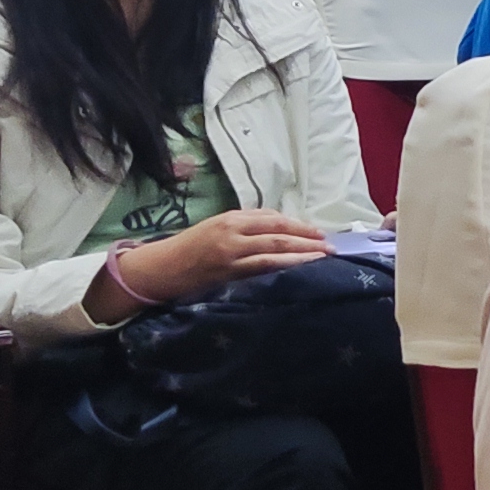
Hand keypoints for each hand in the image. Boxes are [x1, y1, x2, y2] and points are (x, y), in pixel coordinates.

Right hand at [123, 208, 331, 305]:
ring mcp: (231, 252)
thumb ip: (245, 228)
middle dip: (307, 238)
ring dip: (302, 252)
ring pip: (274, 249)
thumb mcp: (216, 229)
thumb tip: (278, 230)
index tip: (318, 232)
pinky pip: (261, 268)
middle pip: (278, 231)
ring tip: (323, 256)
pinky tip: (299, 268)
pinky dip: (283, 266)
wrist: (160, 268)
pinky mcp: (228, 272)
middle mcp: (233, 231)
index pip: (273, 218)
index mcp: (231, 218)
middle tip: (330, 244)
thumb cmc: (189, 249)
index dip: (298, 224)